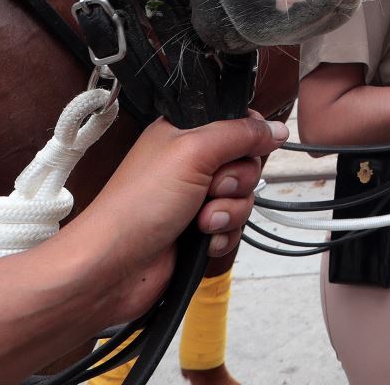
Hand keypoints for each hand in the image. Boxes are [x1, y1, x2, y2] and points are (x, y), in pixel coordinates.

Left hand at [52, 112, 285, 322]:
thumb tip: (277, 129)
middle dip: (237, 180)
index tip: (249, 147)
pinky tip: (203, 240)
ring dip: (230, 211)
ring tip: (202, 221)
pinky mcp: (198, 230)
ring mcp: (194, 198)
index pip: (235, 121)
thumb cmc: (137, 205)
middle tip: (211, 187)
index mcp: (183, 133)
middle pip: (246, 161)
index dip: (249, 134)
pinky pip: (235, 226)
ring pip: (243, 197)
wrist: (112, 268)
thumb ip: (240, 133)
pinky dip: (224, 234)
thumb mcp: (193, 152)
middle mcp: (190, 163)